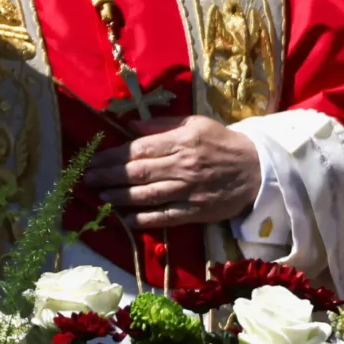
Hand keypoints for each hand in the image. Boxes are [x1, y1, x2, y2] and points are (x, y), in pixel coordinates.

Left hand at [83, 115, 262, 231]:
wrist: (256, 169)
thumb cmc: (222, 142)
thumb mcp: (196, 123)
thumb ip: (162, 124)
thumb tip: (130, 125)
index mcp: (183, 141)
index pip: (140, 149)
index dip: (114, 155)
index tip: (94, 159)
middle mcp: (184, 166)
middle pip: (139, 172)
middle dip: (109, 175)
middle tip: (87, 178)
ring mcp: (189, 191)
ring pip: (148, 196)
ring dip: (120, 197)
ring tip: (100, 195)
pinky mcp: (196, 212)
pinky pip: (165, 217)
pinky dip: (143, 219)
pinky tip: (125, 219)